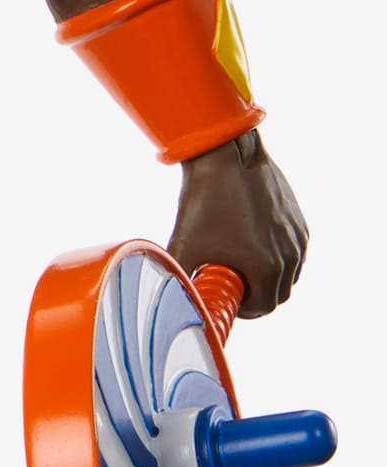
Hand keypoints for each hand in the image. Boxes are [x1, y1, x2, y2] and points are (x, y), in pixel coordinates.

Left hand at [168, 130, 306, 317]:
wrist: (223, 157)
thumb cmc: (203, 202)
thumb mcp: (184, 246)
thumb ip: (179, 278)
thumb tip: (168, 297)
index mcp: (268, 267)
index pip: (264, 308)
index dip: (242, 310)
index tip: (225, 298)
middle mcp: (291, 254)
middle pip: (279, 294)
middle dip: (255, 295)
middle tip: (229, 284)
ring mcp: (297, 236)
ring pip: (289, 273)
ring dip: (268, 277)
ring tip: (238, 264)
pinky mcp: (298, 221)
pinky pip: (293, 251)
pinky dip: (276, 256)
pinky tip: (250, 243)